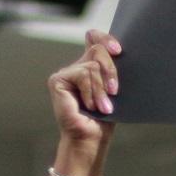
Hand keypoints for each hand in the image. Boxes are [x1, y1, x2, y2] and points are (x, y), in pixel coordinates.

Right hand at [48, 30, 120, 145]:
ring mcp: (66, 73)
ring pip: (92, 65)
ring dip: (102, 90)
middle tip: (114, 91)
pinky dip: (91, 92)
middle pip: (97, 49)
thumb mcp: (113, 88)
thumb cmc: (105, 118)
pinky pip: (83, 74)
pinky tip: (89, 106)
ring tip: (103, 107)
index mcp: (91, 65)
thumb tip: (117, 51)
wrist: (91, 138)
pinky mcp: (57, 80)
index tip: (118, 51)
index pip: (94, 37)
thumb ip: (112, 68)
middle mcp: (77, 66)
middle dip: (110, 70)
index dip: (106, 38)